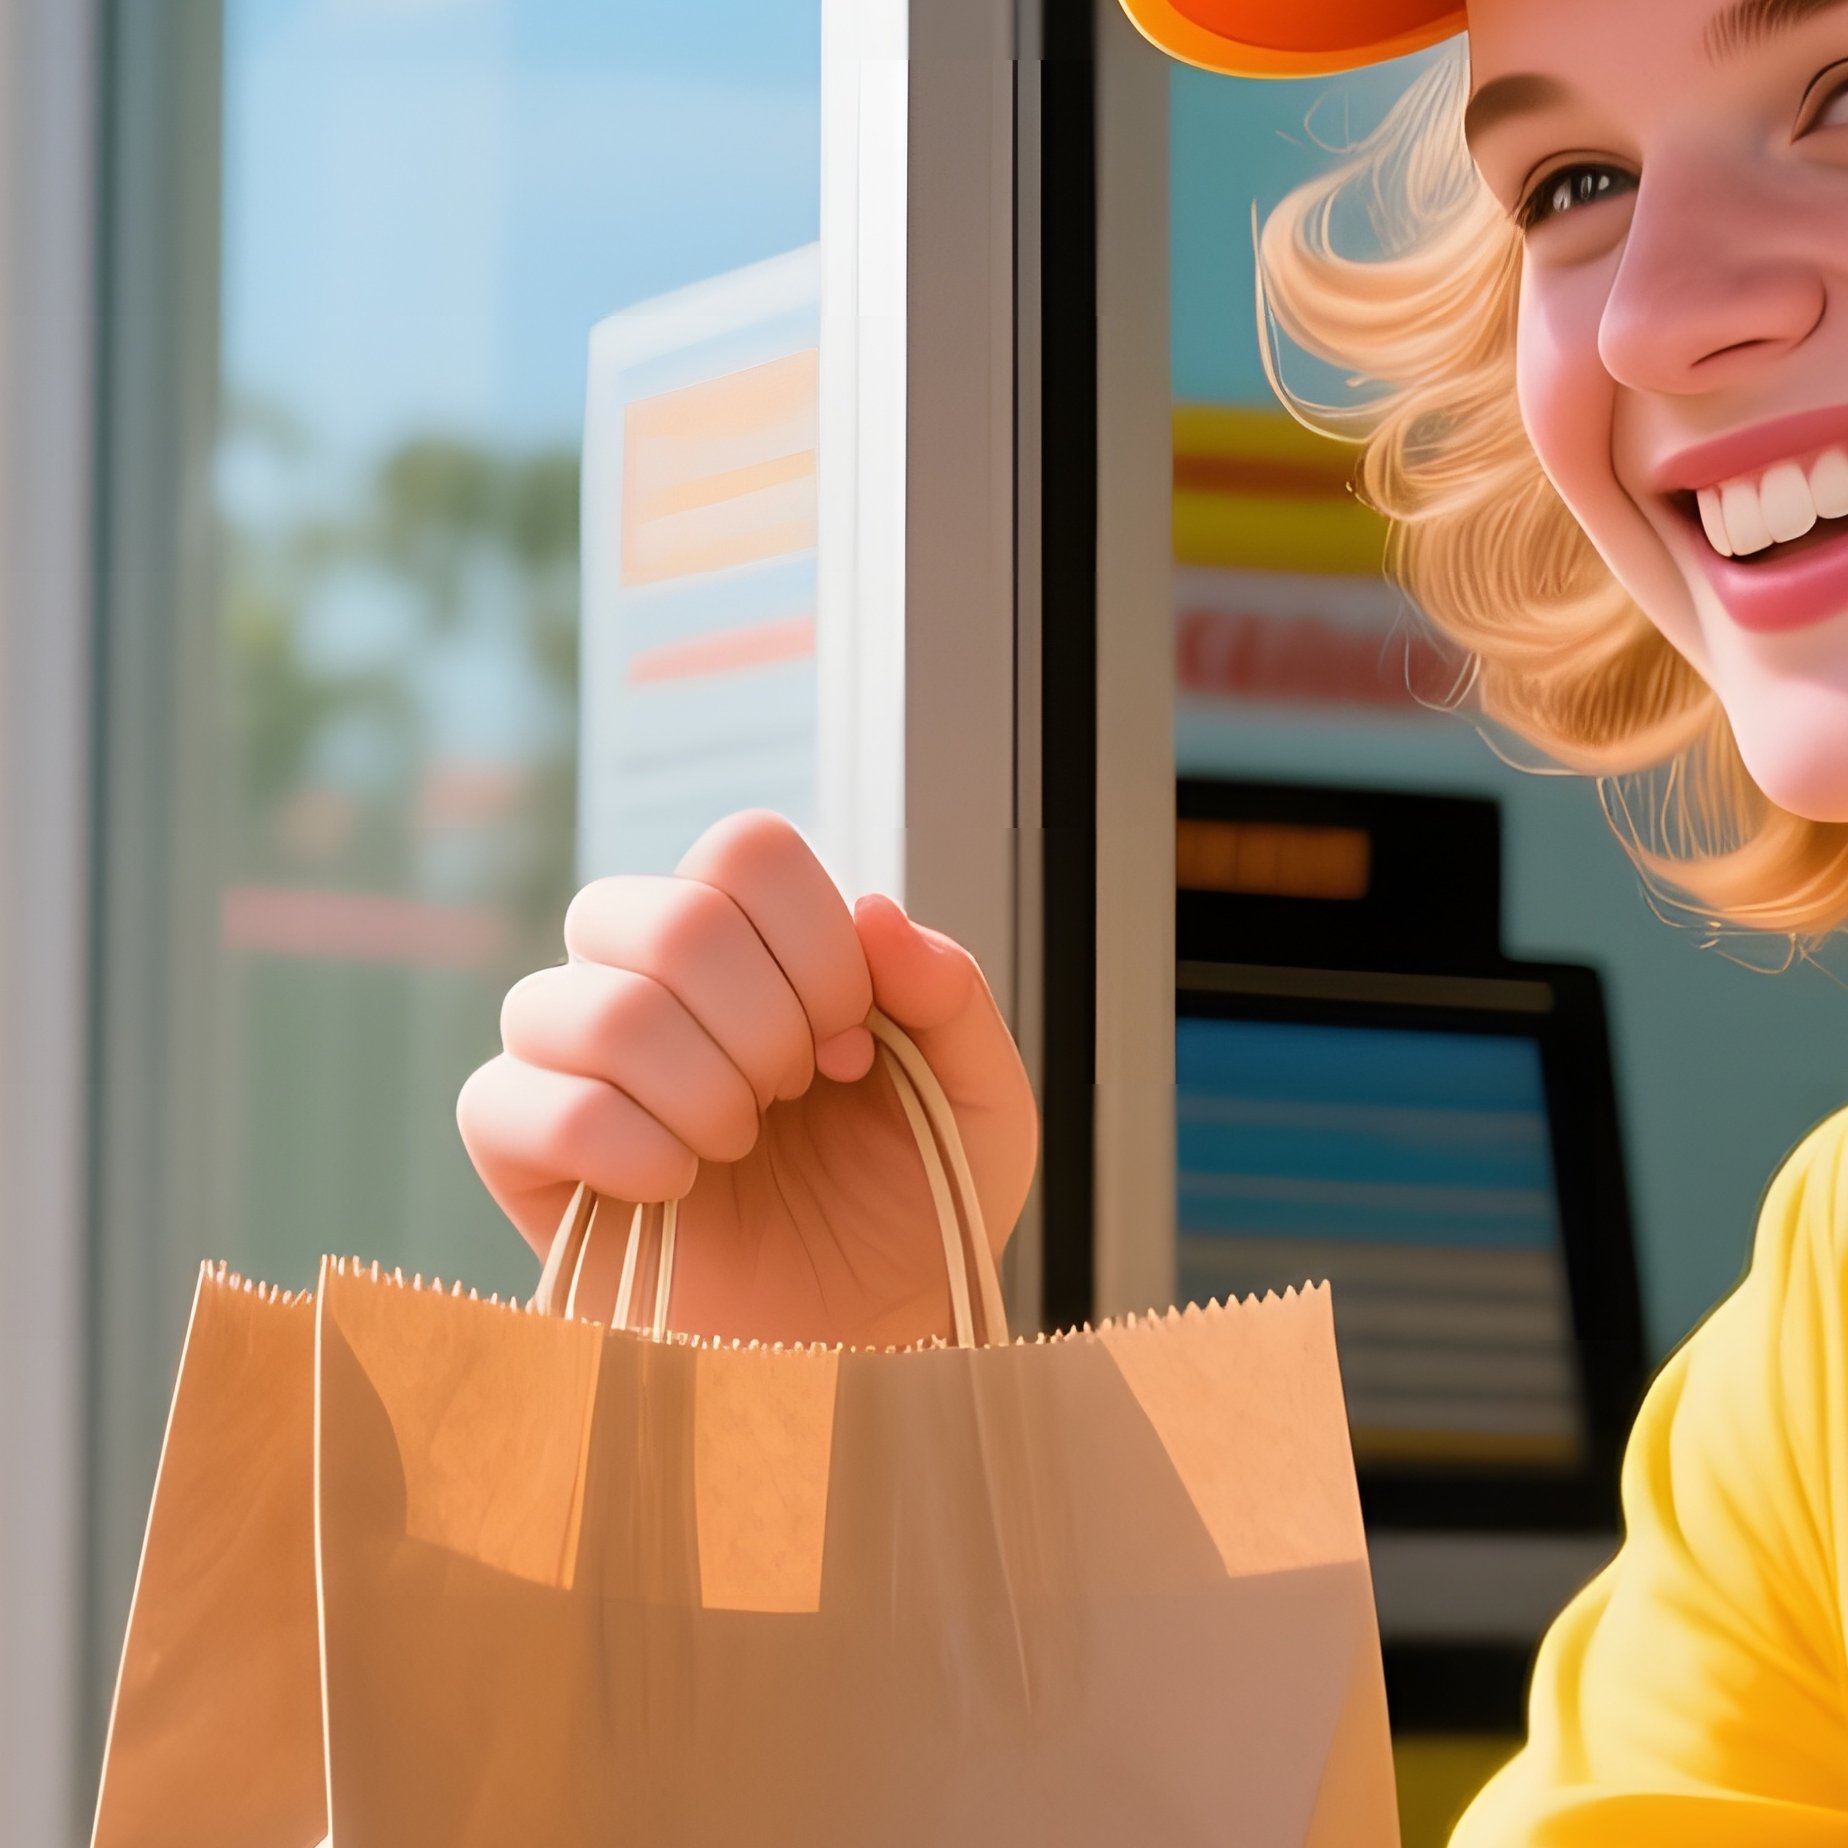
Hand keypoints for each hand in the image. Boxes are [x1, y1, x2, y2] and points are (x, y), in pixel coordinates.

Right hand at [457, 810, 1038, 1346]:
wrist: (851, 1340)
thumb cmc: (905, 1211)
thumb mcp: (980, 1104)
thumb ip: (952, 996)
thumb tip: (874, 911)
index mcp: (755, 943)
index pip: (746, 850)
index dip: (814, 944)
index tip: (853, 1044)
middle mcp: (651, 975)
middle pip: (662, 912)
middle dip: (761, 1023)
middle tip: (792, 1098)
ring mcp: (573, 1055)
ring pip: (584, 1003)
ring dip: (697, 1091)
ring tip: (735, 1147)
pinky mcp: (519, 1145)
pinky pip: (511, 1099)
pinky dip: (620, 1148)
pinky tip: (676, 1187)